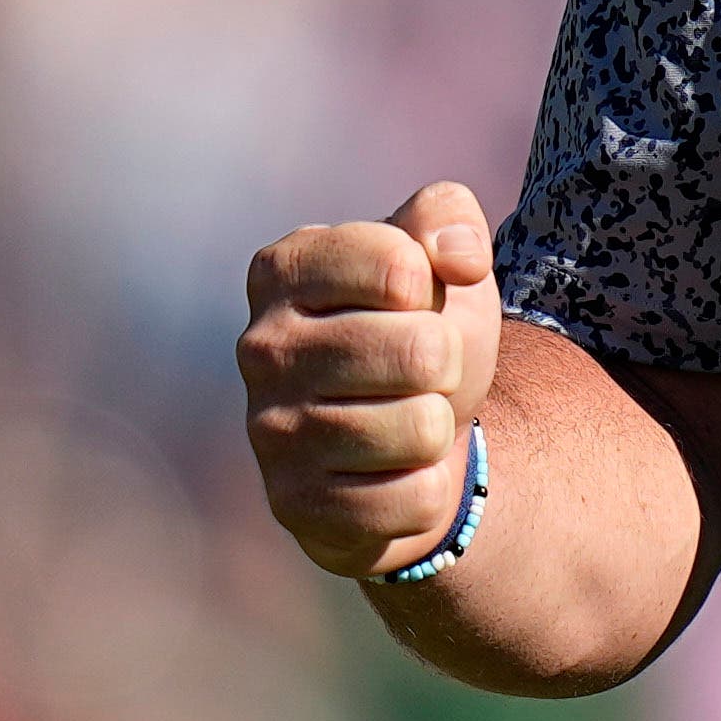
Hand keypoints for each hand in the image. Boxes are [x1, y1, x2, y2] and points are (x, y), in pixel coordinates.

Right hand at [240, 183, 503, 577]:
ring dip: (436, 428)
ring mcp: (269, 430)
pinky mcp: (294, 504)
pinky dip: (426, 489)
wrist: (402, 441)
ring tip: (403, 421)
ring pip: (423, 428)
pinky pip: (416, 498)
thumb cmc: (415, 332)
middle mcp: (260, 347)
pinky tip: (390, 474)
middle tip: (418, 371)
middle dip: (448, 363)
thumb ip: (447, 217)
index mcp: (283, 269)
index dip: (434, 286)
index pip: (401, 266)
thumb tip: (459, 256)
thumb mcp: (439, 261)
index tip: (411, 301)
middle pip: (424, 351)